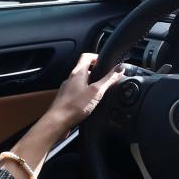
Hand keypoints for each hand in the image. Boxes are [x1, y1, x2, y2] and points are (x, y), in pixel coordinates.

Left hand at [2, 55, 123, 178]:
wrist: (58, 122)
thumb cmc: (74, 106)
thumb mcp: (96, 91)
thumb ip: (108, 80)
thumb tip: (120, 68)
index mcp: (78, 73)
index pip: (87, 56)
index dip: (97, 57)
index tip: (106, 62)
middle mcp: (71, 79)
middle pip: (85, 69)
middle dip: (96, 73)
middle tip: (106, 79)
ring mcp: (67, 89)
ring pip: (81, 82)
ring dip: (91, 84)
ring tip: (100, 92)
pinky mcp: (66, 100)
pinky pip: (77, 93)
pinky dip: (85, 94)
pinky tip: (90, 103)